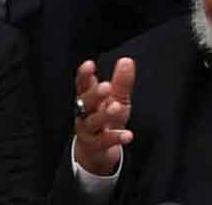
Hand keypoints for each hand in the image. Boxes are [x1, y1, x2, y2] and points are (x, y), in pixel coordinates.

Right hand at [74, 58, 135, 175]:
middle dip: (94, 94)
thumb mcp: (116, 98)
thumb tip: (126, 60)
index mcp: (88, 98)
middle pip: (85, 102)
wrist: (96, 151)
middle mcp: (85, 113)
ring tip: (117, 107)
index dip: (84, 75)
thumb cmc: (106, 120)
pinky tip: (128, 135)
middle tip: (106, 86)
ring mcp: (88, 130)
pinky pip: (105, 141)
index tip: (89, 64)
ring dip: (105, 114)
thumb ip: (121, 81)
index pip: (83, 85)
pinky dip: (116, 137)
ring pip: (94, 121)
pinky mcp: (95, 146)